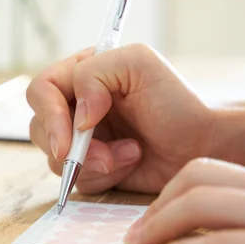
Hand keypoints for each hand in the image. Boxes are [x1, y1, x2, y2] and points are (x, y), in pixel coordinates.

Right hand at [26, 44, 214, 193]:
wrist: (204, 143)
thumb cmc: (177, 100)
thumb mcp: (139, 64)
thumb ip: (95, 74)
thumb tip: (77, 117)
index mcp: (84, 74)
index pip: (41, 90)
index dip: (49, 116)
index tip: (70, 139)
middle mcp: (78, 105)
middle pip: (41, 128)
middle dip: (71, 148)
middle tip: (105, 156)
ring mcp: (86, 138)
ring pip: (56, 158)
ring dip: (93, 162)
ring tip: (131, 153)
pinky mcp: (95, 167)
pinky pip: (78, 180)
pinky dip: (104, 176)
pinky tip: (132, 163)